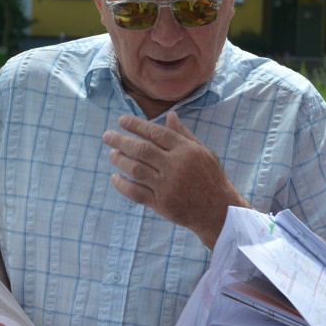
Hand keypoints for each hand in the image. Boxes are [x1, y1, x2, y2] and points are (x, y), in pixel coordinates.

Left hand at [102, 111, 247, 247]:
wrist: (218, 210)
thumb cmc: (210, 177)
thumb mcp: (203, 152)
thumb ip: (184, 134)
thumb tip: (170, 115)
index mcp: (186, 151)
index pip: (157, 133)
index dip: (137, 125)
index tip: (122, 120)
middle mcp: (175, 166)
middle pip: (142, 150)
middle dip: (121, 141)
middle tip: (107, 136)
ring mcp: (167, 186)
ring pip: (137, 170)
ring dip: (120, 161)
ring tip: (112, 154)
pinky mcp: (162, 204)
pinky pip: (136, 193)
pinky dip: (123, 185)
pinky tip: (115, 178)